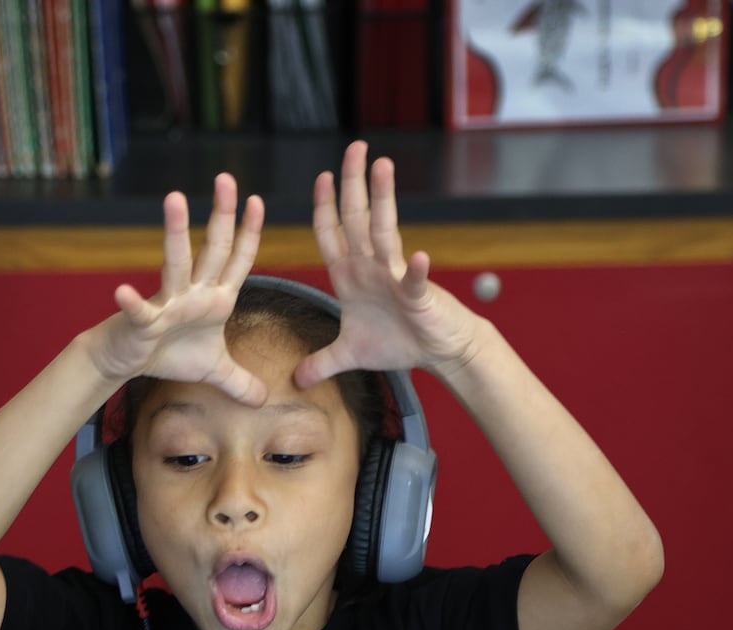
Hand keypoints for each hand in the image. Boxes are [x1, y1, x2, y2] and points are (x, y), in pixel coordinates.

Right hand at [91, 173, 267, 406]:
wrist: (126, 360)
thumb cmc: (170, 355)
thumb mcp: (215, 371)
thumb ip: (241, 381)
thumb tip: (265, 399)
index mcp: (216, 298)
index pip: (238, 259)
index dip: (250, 232)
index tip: (259, 200)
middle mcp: (194, 292)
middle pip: (213, 248)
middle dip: (222, 214)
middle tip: (227, 178)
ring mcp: (168, 303)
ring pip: (176, 263)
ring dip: (176, 232)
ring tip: (175, 199)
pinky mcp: (143, 321)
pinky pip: (140, 311)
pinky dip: (132, 302)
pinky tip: (123, 292)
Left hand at [296, 142, 480, 388]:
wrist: (438, 352)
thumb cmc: (397, 343)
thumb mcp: (349, 354)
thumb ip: (321, 362)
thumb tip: (294, 380)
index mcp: (350, 275)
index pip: (332, 233)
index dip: (324, 207)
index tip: (320, 177)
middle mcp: (371, 267)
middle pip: (358, 218)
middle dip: (354, 182)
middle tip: (354, 147)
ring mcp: (395, 277)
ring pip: (385, 233)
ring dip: (382, 200)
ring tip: (383, 167)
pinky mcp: (418, 296)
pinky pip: (415, 281)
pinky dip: (417, 271)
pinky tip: (419, 257)